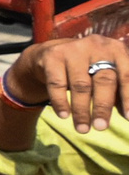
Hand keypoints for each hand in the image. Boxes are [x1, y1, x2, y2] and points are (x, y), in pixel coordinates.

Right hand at [7, 35, 128, 131]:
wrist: (52, 54)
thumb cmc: (87, 68)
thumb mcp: (105, 73)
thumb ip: (118, 90)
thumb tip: (127, 115)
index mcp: (116, 49)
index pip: (125, 75)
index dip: (127, 97)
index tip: (128, 118)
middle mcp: (97, 45)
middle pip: (103, 80)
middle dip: (103, 107)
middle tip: (101, 128)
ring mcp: (73, 49)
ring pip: (81, 85)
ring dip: (81, 110)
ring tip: (82, 129)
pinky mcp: (53, 56)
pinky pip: (57, 84)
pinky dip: (61, 102)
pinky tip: (64, 116)